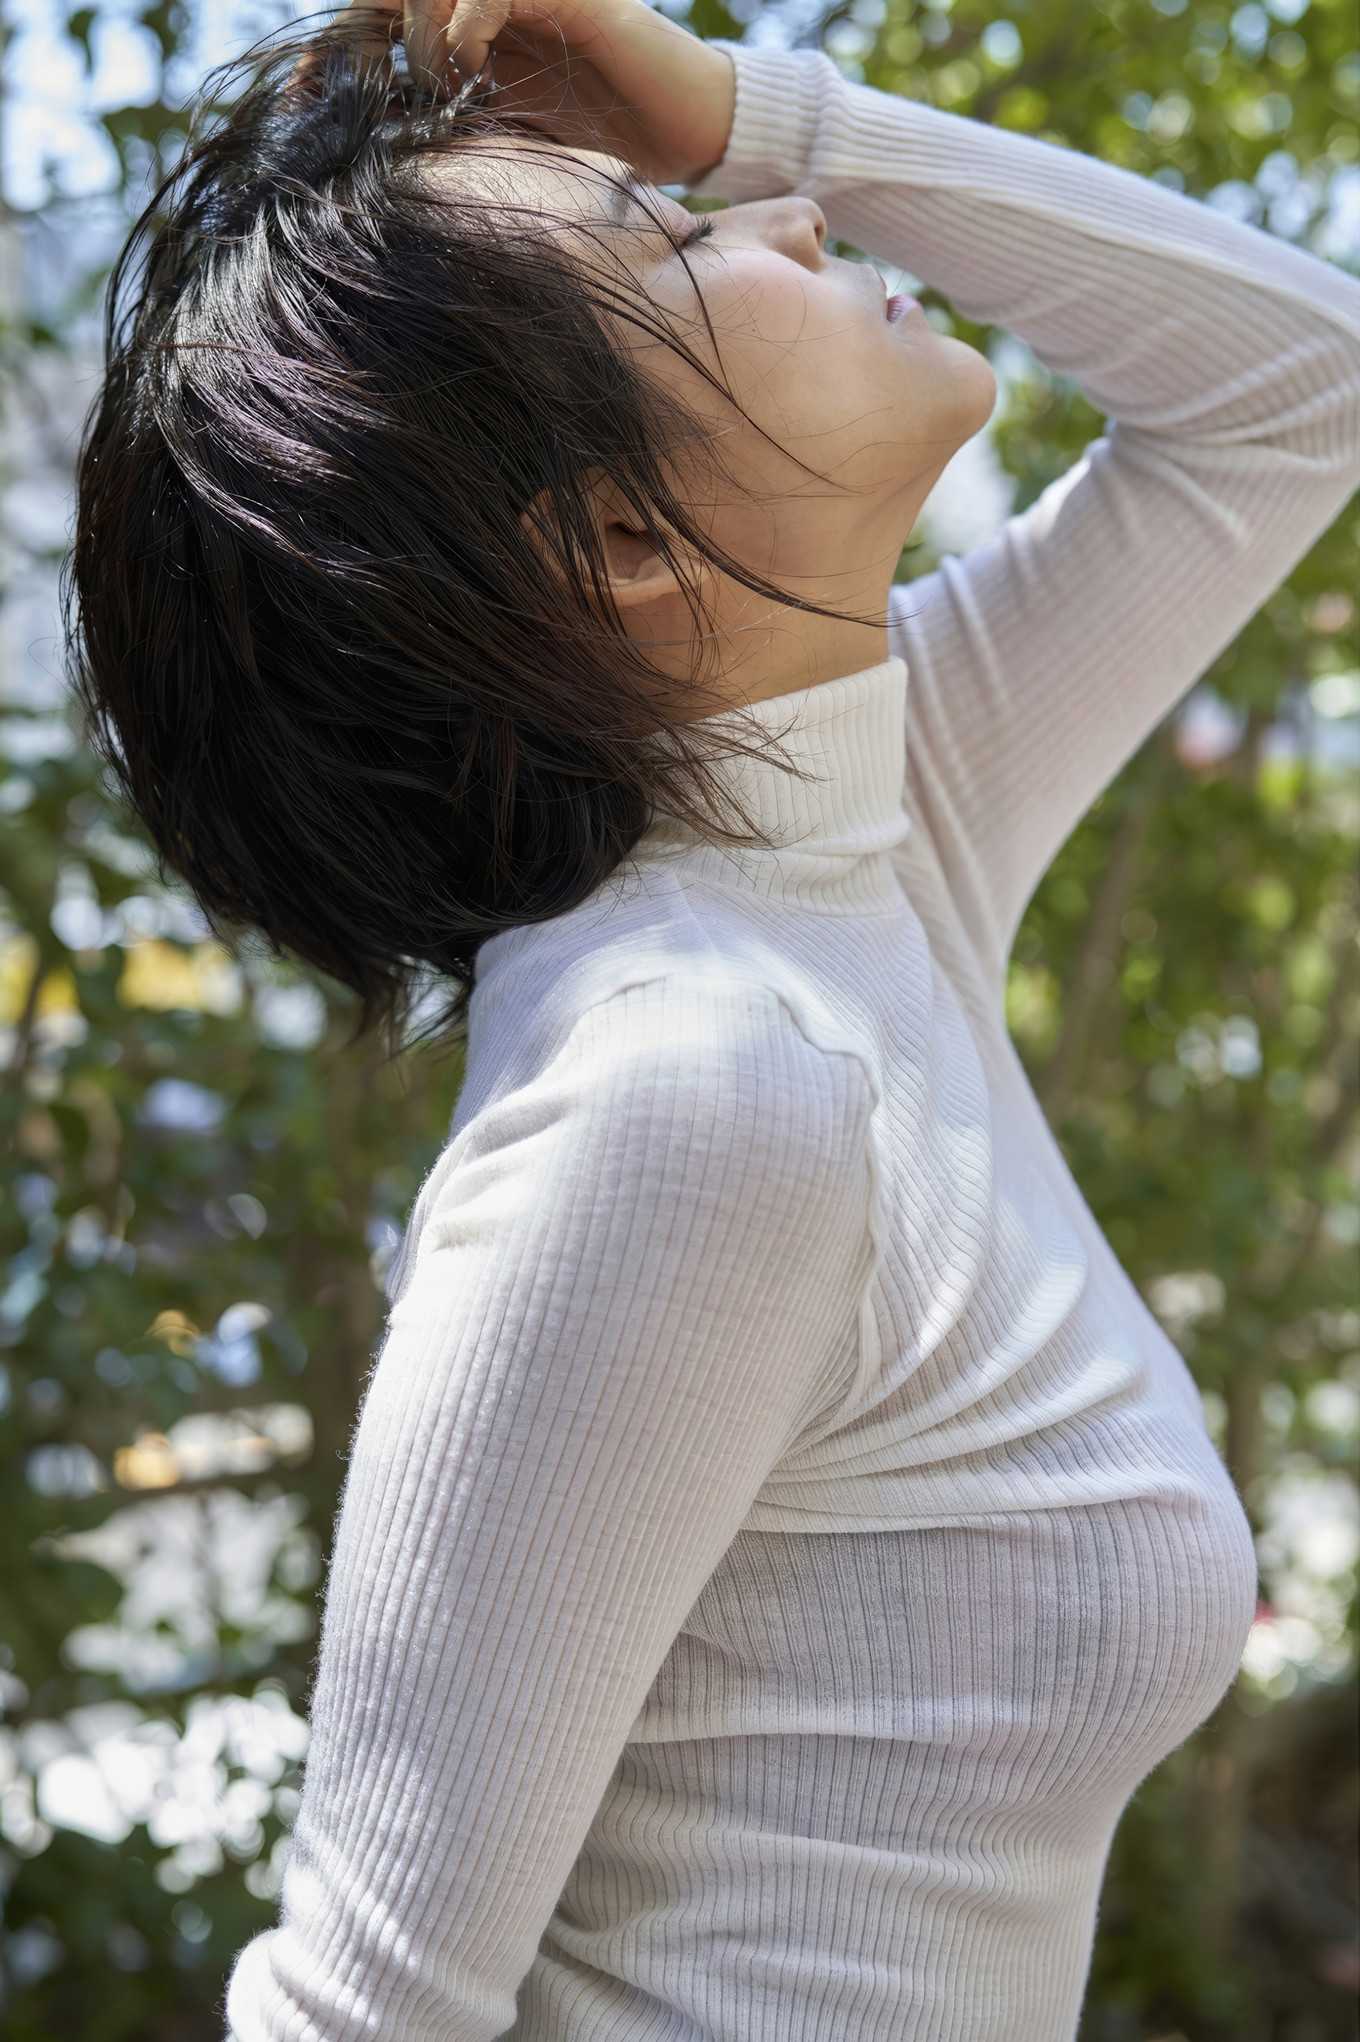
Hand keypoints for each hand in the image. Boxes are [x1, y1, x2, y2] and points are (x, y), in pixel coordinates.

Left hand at [340, 0, 735, 187]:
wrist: (686, 130)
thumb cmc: (603, 147)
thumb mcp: (502, 150)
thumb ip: (441, 141)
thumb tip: (362, 177)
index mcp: (460, 32)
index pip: (372, 22)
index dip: (329, 57)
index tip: (301, 105)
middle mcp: (482, 1)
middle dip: (353, 42)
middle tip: (347, 97)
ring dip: (418, 38)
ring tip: (439, 93)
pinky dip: (464, 29)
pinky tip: (474, 76)